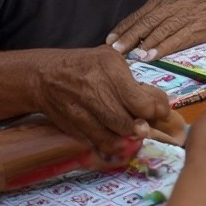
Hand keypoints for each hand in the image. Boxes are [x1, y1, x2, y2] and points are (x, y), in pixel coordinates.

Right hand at [28, 47, 172, 159]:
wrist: (45, 75)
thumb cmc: (87, 66)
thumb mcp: (112, 61)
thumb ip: (134, 82)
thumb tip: (159, 105)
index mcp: (108, 67)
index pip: (139, 101)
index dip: (154, 111)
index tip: (161, 113)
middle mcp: (93, 88)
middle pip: (126, 122)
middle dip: (141, 128)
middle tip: (145, 126)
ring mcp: (80, 109)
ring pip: (112, 137)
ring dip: (126, 139)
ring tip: (131, 133)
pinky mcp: (72, 125)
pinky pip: (96, 142)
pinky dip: (109, 144)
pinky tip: (115, 138)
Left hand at [109, 0, 205, 61]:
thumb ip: (161, 10)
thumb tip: (143, 26)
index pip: (138, 15)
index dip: (123, 28)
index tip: (109, 40)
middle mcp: (170, 6)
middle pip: (144, 24)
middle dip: (127, 38)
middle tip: (113, 50)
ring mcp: (182, 17)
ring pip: (157, 32)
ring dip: (141, 45)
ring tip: (129, 56)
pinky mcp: (195, 28)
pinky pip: (175, 39)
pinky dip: (161, 48)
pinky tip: (151, 56)